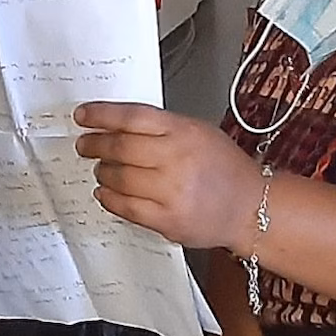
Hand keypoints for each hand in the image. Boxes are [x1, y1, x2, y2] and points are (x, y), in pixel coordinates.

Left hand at [74, 103, 264, 251]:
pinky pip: (125, 207)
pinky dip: (109, 197)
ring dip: (102, 171)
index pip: (132, 117)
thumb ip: (162, 128)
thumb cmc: (226, 169)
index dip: (101, 115)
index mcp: (184, 132)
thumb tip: (118, 125)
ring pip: (118, 177)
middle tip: (85, 145)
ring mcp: (172, 192)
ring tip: (101, 169)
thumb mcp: (199, 132)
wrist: (252, 207)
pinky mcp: (167, 220)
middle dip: (95, 144)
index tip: (83, 116)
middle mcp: (177, 159)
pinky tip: (105, 192)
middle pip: (120, 147)